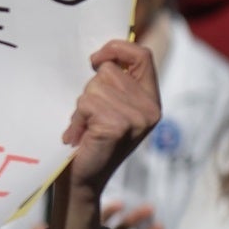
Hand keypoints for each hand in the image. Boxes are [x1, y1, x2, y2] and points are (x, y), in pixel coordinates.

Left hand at [60, 40, 159, 197]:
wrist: (83, 180)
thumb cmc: (91, 140)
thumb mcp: (110, 108)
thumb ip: (115, 84)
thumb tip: (102, 56)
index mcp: (151, 100)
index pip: (142, 55)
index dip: (117, 49)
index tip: (95, 60)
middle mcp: (150, 108)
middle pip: (110, 71)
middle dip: (90, 91)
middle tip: (90, 119)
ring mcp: (136, 118)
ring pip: (94, 88)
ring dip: (81, 108)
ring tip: (85, 130)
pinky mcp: (117, 126)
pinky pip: (86, 105)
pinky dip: (76, 120)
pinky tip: (80, 137)